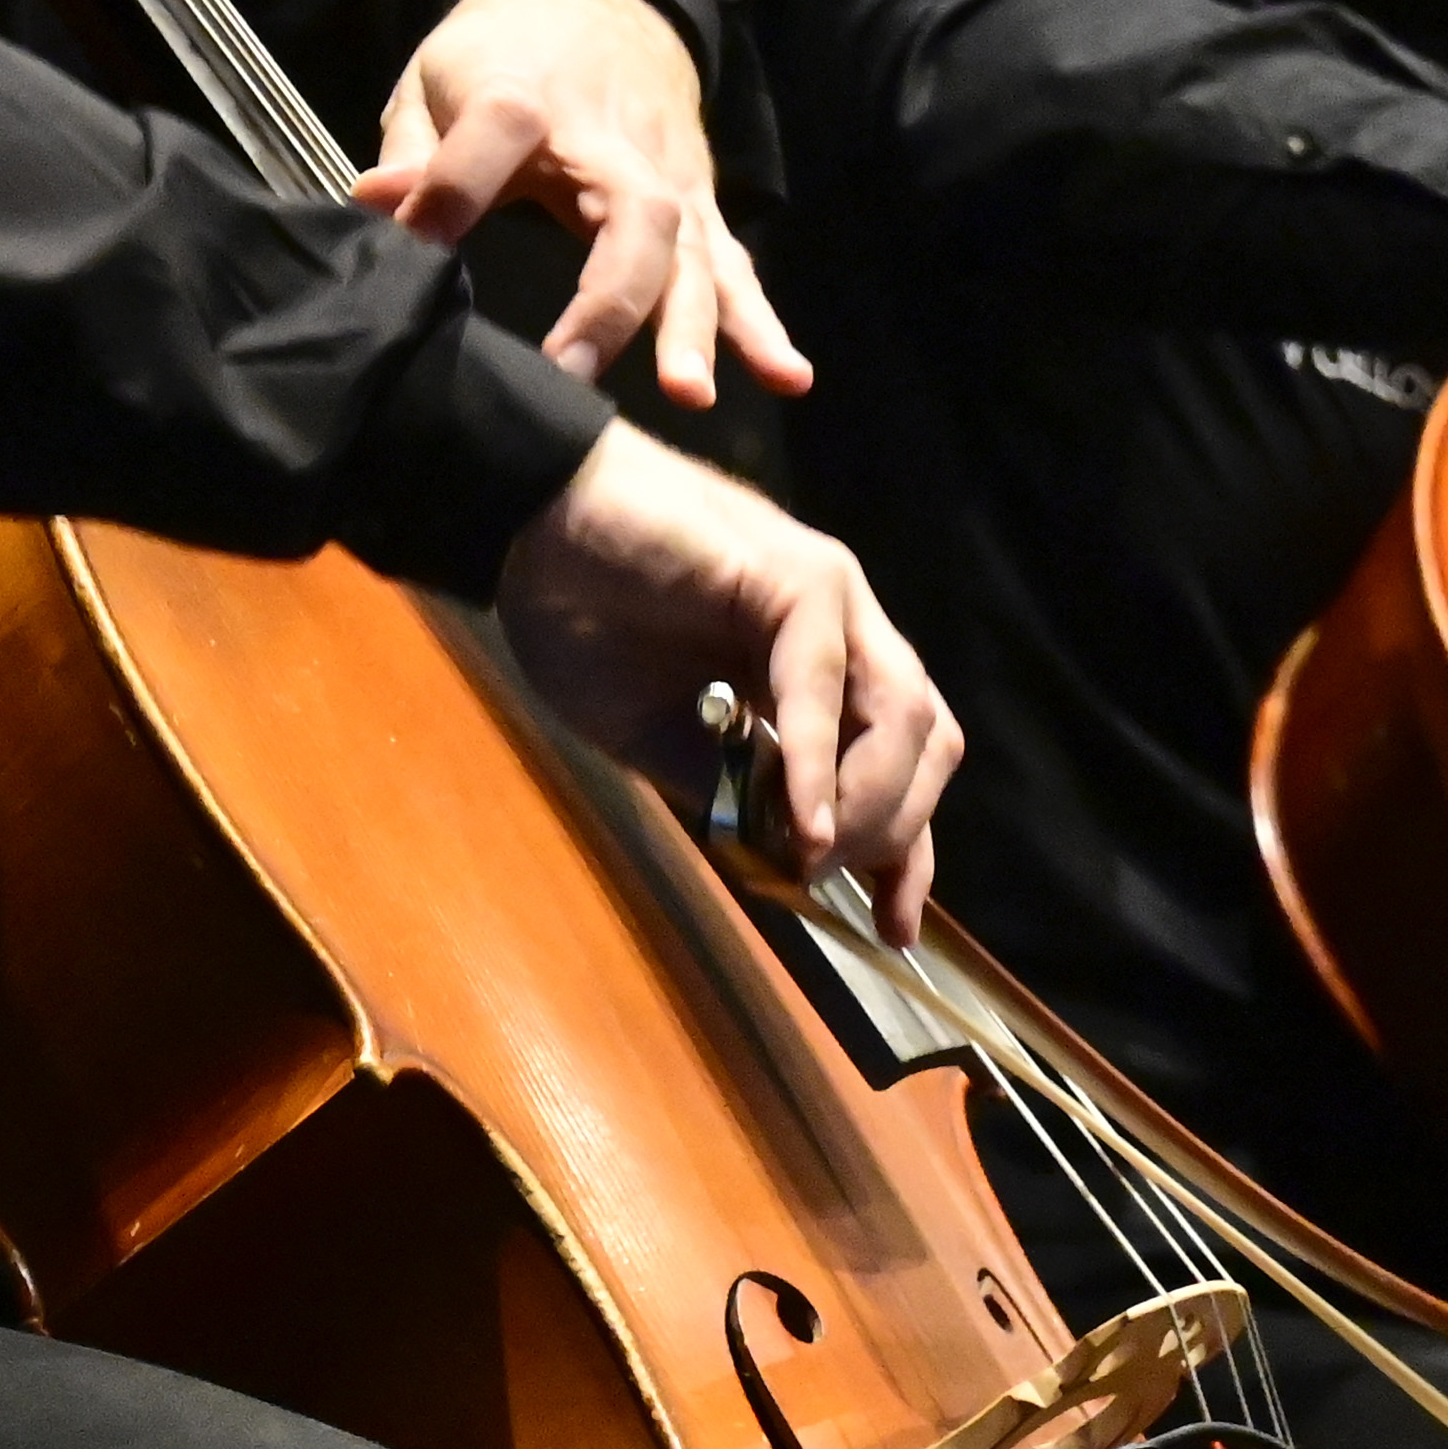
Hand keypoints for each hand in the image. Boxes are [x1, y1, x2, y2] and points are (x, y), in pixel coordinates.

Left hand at [354, 0, 804, 411]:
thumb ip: (414, 154)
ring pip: (692, 251)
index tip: (417, 247)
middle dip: (608, 297)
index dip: (452, 190)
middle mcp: (612, 141)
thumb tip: (375, 206)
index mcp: (528, 96)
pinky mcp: (698, 202)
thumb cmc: (504, 54)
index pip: (499, 134)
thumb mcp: (436, 80)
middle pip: (631, 213)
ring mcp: (667, 175)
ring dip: (694, 326)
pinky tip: (787, 377)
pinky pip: (733, 266)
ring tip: (690, 393)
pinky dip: (761, 324)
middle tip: (573, 370)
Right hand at [496, 421, 959, 937]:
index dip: (906, 848)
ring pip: (904, 715)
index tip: (892, 928)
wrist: (521, 520)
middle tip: (828, 884)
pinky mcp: (795, 575)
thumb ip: (728, 789)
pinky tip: (797, 822)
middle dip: (895, 832)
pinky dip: (818, 763)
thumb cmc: (580, 614)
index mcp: (819, 663)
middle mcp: (844, 627)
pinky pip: (825, 685)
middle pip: (926, 742)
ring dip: (866, 804)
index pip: (901, 760)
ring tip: (808, 857)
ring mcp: (830, 596)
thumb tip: (784, 859)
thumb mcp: (659, 737)